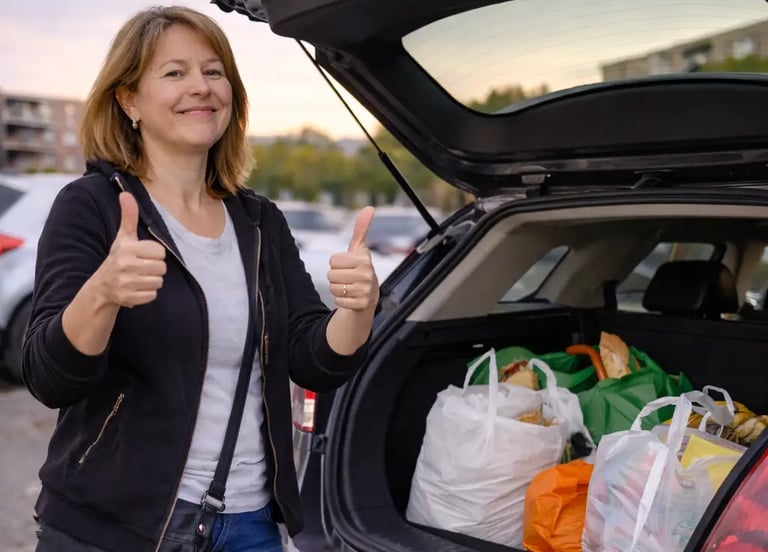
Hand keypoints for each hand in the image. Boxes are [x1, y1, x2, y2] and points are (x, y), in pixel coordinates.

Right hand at [95, 192, 166, 307]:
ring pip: (158, 282)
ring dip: (151, 281)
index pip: (160, 252)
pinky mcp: (128, 298)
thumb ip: (128, 216)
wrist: (102, 286)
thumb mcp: (123, 237)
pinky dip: (147, 294)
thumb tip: (125, 194)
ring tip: (138, 278)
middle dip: (155, 269)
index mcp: (127, 248)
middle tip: (141, 268)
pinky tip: (136, 289)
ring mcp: (126, 283)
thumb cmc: (118, 257)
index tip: (143, 255)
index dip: (155, 254)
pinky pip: (152, 296)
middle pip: (162, 268)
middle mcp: (125, 265)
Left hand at [327, 207, 378, 311]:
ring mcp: (365, 291)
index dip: (337, 264)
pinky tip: (351, 297)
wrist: (369, 296)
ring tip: (349, 287)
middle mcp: (367, 275)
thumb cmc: (360, 268)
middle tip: (348, 278)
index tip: (348, 266)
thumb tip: (369, 207)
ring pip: (334, 288)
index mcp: (364, 259)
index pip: (333, 261)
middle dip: (336, 277)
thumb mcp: (359, 249)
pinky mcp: (362, 305)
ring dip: (338, 289)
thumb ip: (361, 228)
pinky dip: (341, 300)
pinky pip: (338, 301)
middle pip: (331, 275)